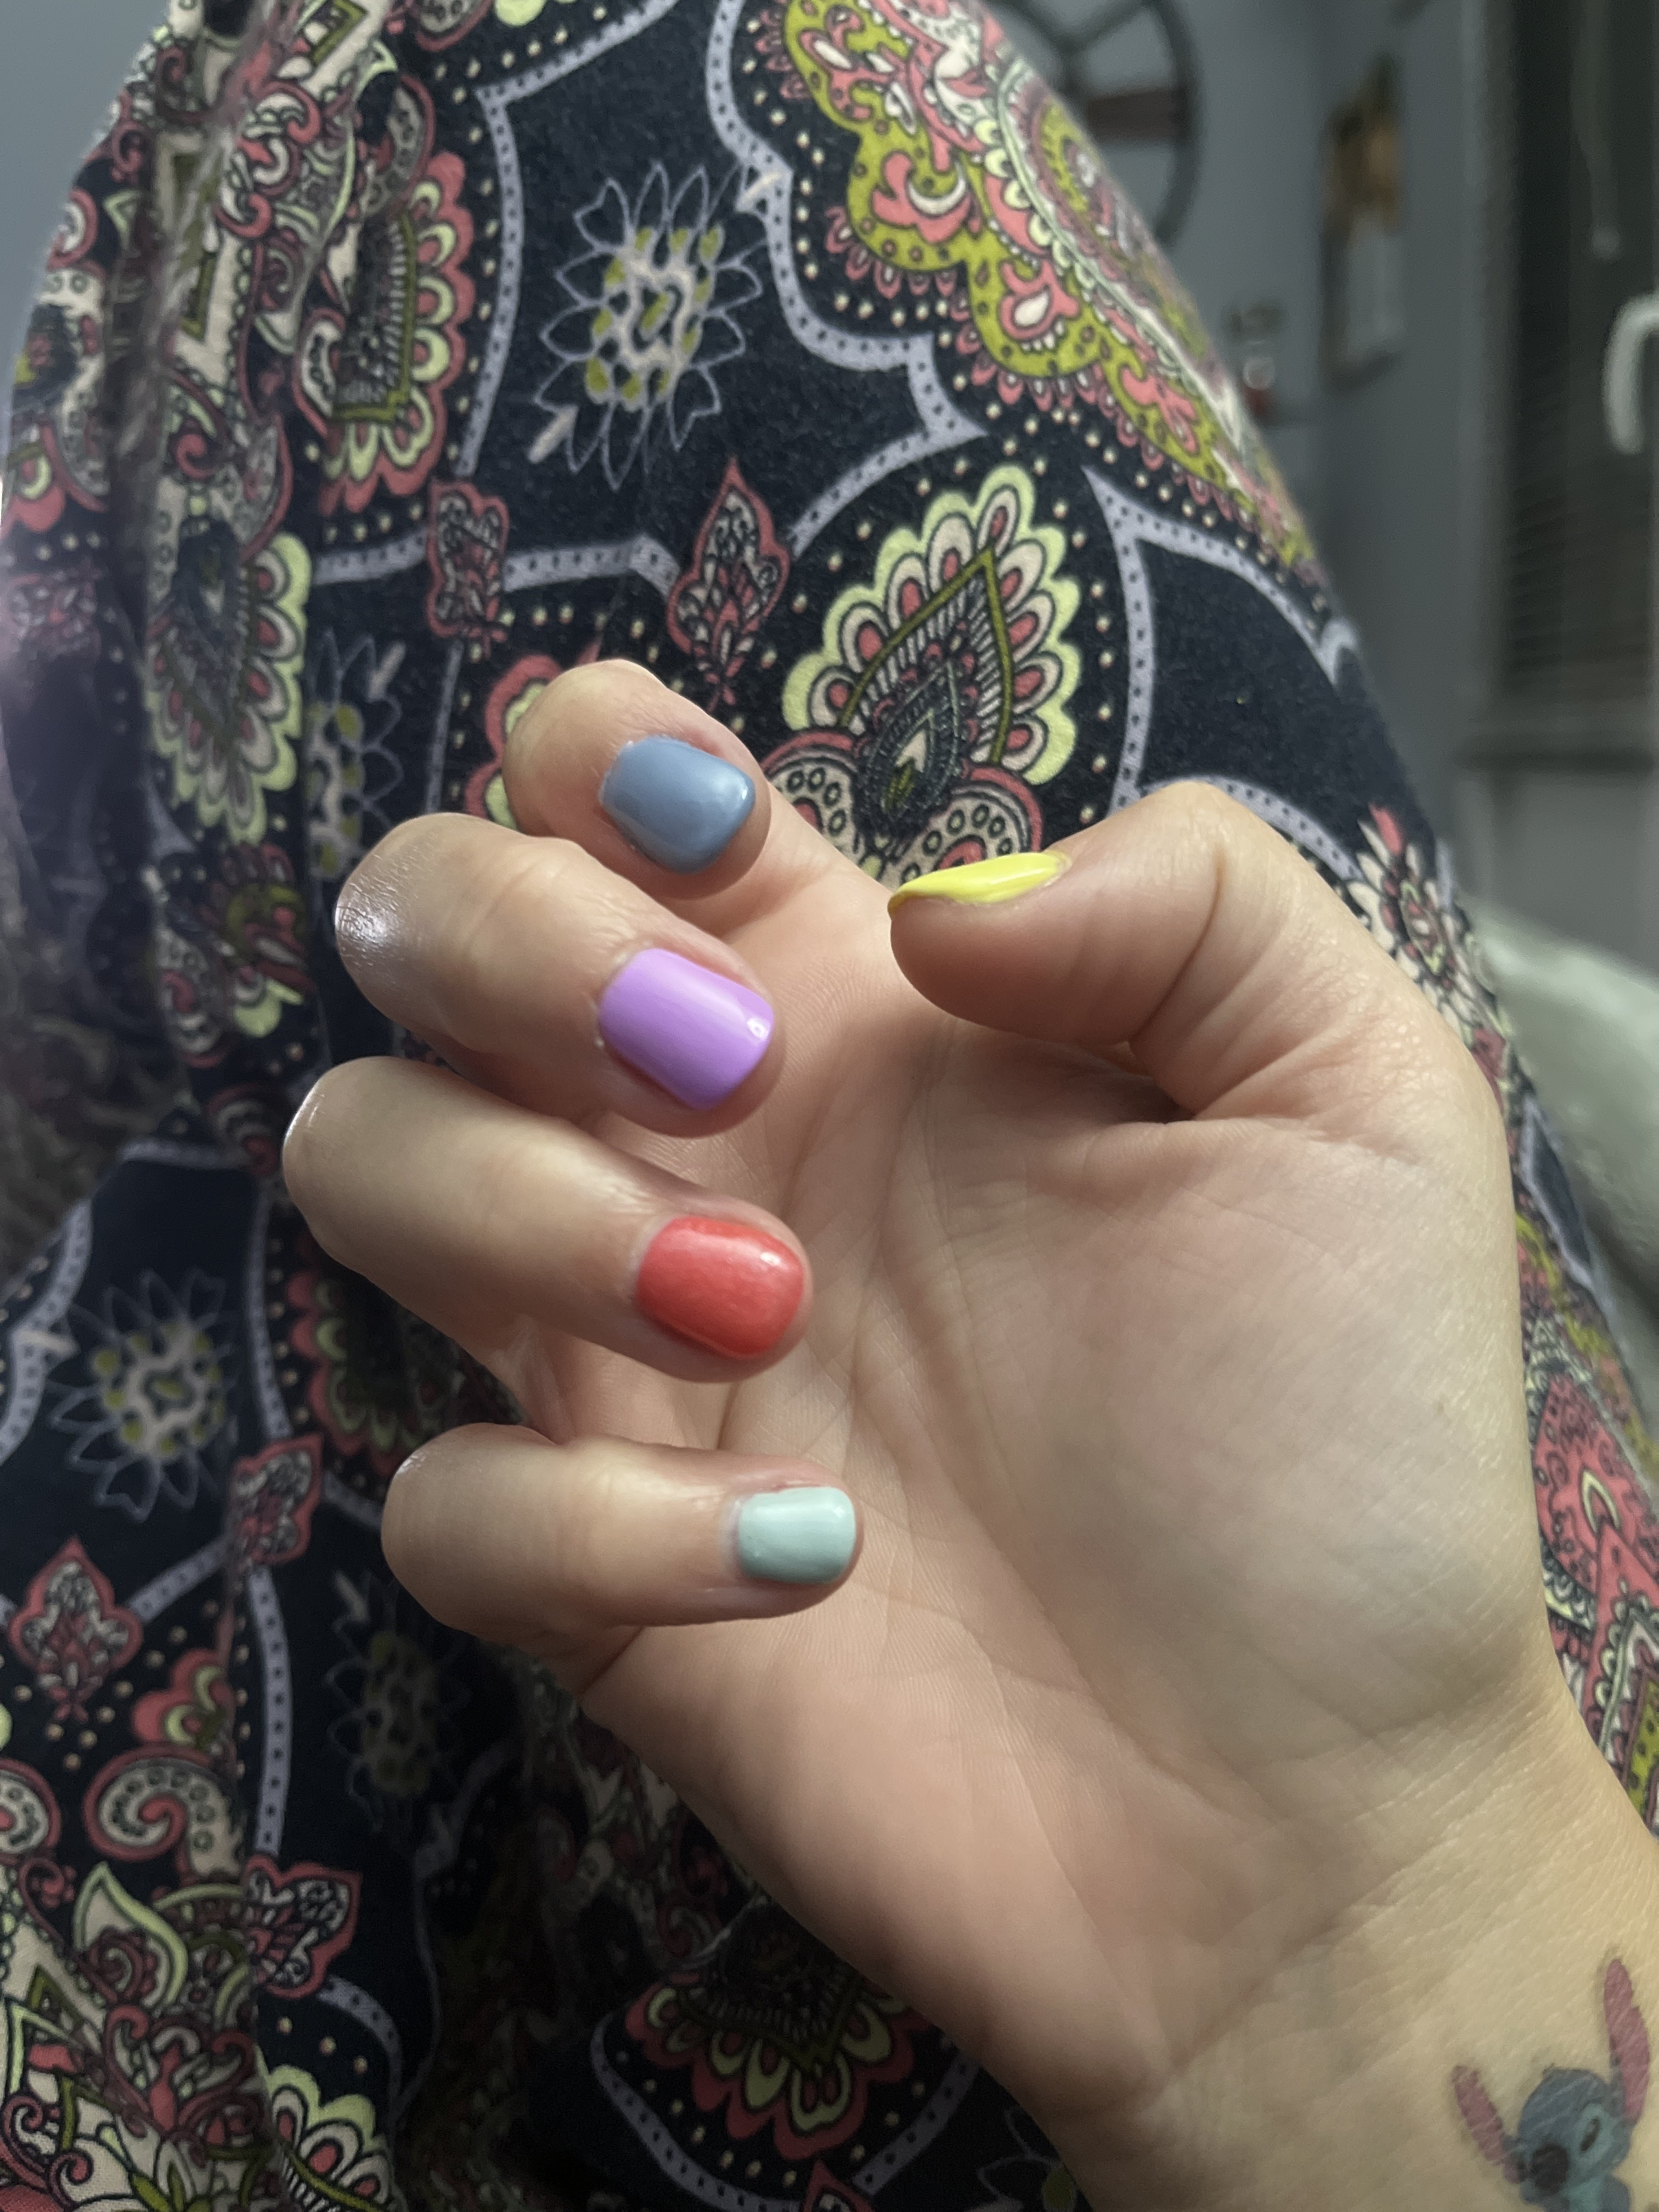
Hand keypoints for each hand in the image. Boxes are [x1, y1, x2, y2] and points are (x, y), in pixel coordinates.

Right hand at [283, 660, 1587, 2201]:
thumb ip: (1190, 894)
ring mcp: (629, 1357)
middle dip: (510, 945)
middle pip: (415, 926)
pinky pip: (447, 1499)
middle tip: (722, 1073)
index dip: (592, 763)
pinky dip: (596, 1522)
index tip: (714, 855)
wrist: (1318, 1799)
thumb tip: (927, 907)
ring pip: (366, 1164)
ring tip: (761, 1310)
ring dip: (522, 1207)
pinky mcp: (594, 1573)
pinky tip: (813, 1560)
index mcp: (858, 1007)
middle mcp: (708, 1147)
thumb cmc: (1346, 1437)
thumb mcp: (1355, 1093)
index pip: (597, 782)